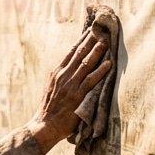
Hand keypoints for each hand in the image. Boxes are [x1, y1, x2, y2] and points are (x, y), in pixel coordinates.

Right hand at [30, 30, 111, 151]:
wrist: (44, 125)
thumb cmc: (49, 109)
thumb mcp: (51, 88)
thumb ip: (61, 78)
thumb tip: (71, 68)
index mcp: (56, 72)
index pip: (71, 51)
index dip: (82, 40)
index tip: (90, 30)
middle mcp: (62, 75)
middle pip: (79, 53)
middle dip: (90, 40)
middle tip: (100, 29)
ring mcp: (70, 85)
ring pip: (85, 63)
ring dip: (97, 51)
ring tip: (106, 41)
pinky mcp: (77, 96)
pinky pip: (91, 80)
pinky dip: (100, 71)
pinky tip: (109, 63)